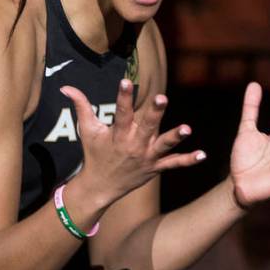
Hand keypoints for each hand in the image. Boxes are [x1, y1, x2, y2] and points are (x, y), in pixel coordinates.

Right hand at [61, 80, 202, 206]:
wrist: (100, 187)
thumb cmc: (94, 154)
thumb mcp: (87, 130)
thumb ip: (81, 105)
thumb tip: (66, 86)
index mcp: (118, 134)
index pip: (121, 112)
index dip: (123, 97)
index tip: (126, 81)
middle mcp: (134, 145)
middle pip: (146, 126)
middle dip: (154, 112)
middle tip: (162, 98)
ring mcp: (146, 157)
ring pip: (163, 146)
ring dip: (175, 137)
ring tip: (187, 129)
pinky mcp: (155, 168)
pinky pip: (173, 164)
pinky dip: (188, 160)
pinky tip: (203, 155)